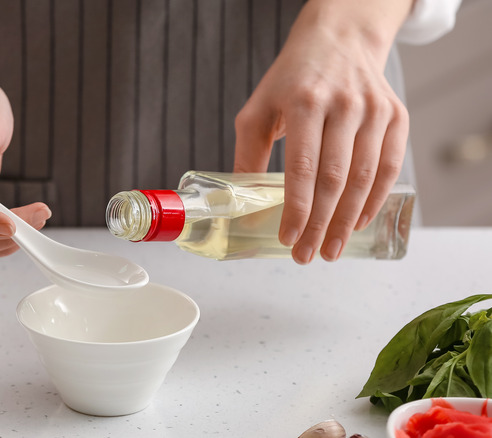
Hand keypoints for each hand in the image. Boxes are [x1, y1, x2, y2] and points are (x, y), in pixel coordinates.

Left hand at [233, 0, 411, 263]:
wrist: (338, 41)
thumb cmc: (291, 81)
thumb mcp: (258, 109)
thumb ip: (248, 154)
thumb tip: (239, 205)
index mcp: (304, 102)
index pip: (302, 167)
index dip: (297, 208)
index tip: (287, 238)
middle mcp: (343, 105)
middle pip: (335, 178)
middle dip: (321, 224)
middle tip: (307, 255)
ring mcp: (374, 110)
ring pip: (364, 177)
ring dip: (348, 221)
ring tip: (331, 249)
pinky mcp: (396, 115)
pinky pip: (389, 166)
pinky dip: (375, 199)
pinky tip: (358, 222)